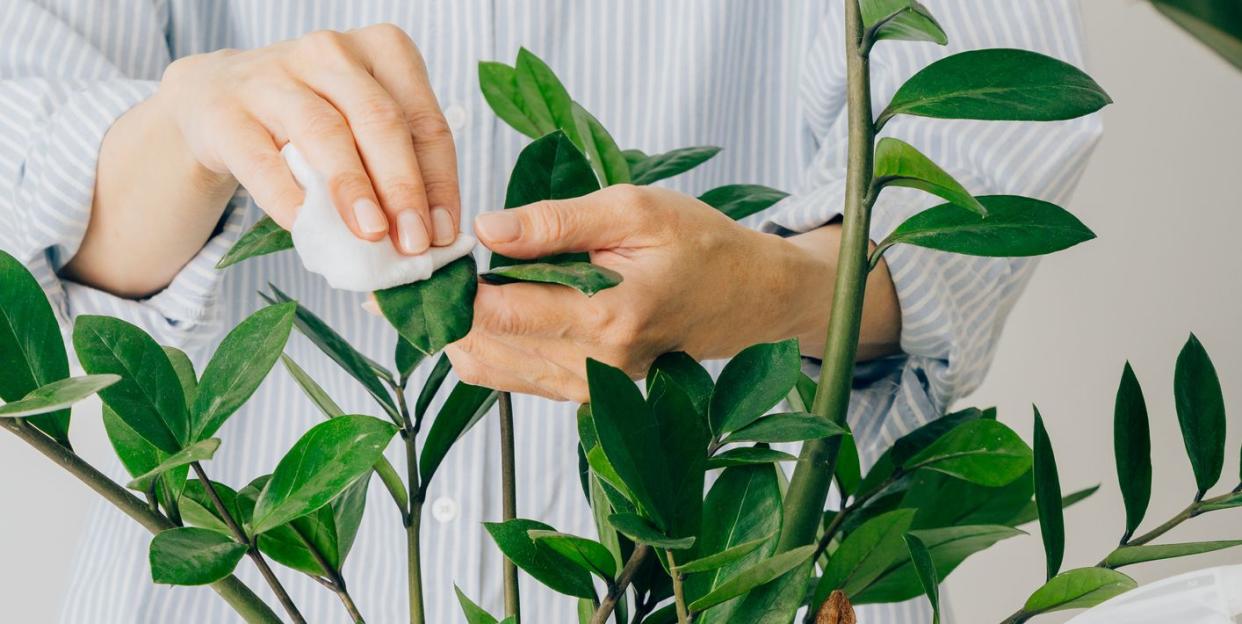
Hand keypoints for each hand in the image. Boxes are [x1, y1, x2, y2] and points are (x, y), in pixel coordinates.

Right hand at [157, 24, 458, 253]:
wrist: (213, 99)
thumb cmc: (311, 118)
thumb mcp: (362, 127)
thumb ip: (398, 168)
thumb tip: (433, 237)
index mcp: (381, 50)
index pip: (424, 121)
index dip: (439, 181)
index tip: (444, 233)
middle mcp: (330, 52)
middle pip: (379, 121)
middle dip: (403, 187)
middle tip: (415, 242)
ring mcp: (272, 77)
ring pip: (324, 132)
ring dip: (352, 189)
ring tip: (372, 235)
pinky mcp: (225, 112)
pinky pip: (262, 160)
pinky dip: (287, 198)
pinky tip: (307, 229)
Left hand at [444, 185, 835, 402]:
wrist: (750, 299)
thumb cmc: (700, 247)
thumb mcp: (635, 211)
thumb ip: (557, 222)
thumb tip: (485, 230)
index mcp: (609, 319)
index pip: (498, 313)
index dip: (449, 284)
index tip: (424, 253)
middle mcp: (594, 367)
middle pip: (481, 348)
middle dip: (439, 310)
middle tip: (414, 268)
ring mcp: (588, 387)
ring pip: (488, 370)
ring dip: (454, 329)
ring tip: (437, 285)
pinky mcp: (584, 391)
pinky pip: (511, 377)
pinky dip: (481, 344)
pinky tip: (473, 308)